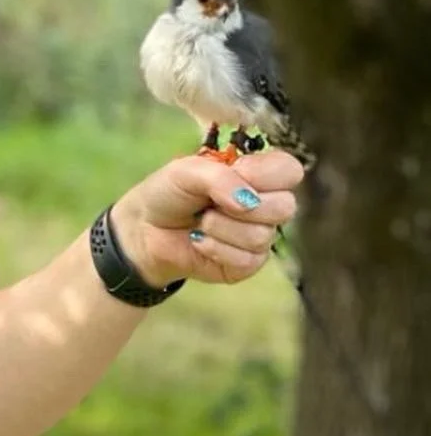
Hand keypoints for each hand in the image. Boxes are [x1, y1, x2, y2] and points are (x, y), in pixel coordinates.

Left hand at [108, 150, 304, 287]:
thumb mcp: (186, 171)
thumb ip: (219, 177)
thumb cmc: (168, 194)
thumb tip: (246, 201)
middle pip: (285, 207)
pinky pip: (247, 260)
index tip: (235, 172)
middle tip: (211, 203)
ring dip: (221, 228)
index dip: (265, 174)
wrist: (144, 231)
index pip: (290, 171)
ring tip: (200, 222)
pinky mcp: (247, 264)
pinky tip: (199, 242)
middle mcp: (264, 204)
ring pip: (262, 236)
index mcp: (257, 175)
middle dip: (242, 206)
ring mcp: (258, 236)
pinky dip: (216, 249)